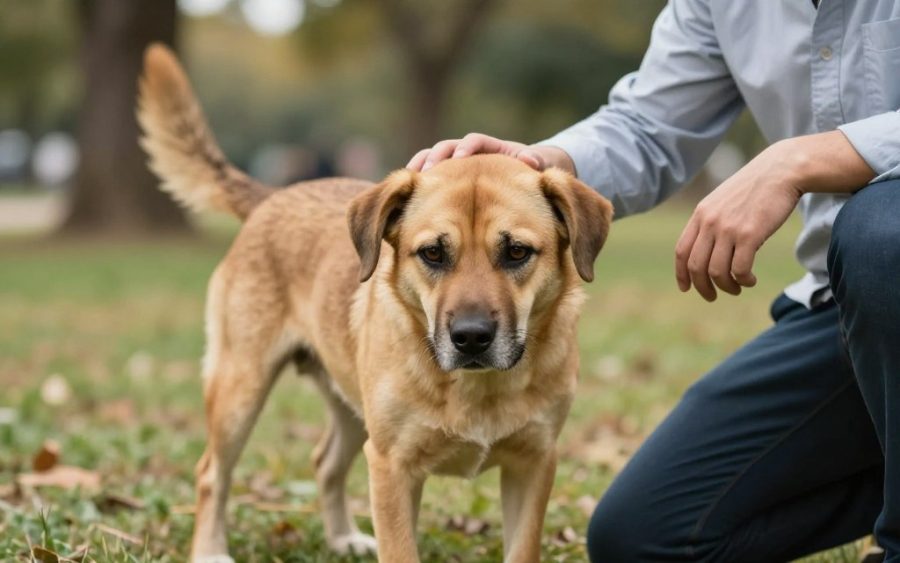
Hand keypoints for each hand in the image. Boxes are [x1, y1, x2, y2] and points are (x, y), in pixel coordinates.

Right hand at [406, 133, 574, 173]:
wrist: (521, 175)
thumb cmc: (529, 170)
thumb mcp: (535, 165)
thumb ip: (533, 160)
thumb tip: (531, 159)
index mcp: (490, 147)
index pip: (475, 141)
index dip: (466, 148)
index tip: (461, 158)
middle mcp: (469, 152)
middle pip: (448, 147)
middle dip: (437, 157)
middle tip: (429, 170)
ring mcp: (456, 164)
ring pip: (434, 159)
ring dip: (422, 167)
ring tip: (412, 179)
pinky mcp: (448, 178)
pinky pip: (430, 177)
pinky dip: (421, 183)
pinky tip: (412, 194)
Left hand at [675, 131, 874, 300]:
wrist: (781, 170)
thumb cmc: (755, 187)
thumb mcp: (723, 201)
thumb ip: (711, 222)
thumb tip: (708, 251)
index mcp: (701, 214)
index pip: (681, 251)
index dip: (681, 273)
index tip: (686, 287)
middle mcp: (710, 222)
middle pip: (696, 266)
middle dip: (702, 287)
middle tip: (713, 296)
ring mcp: (728, 229)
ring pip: (716, 272)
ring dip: (726, 286)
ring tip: (737, 287)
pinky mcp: (750, 234)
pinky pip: (739, 269)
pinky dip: (743, 280)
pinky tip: (750, 279)